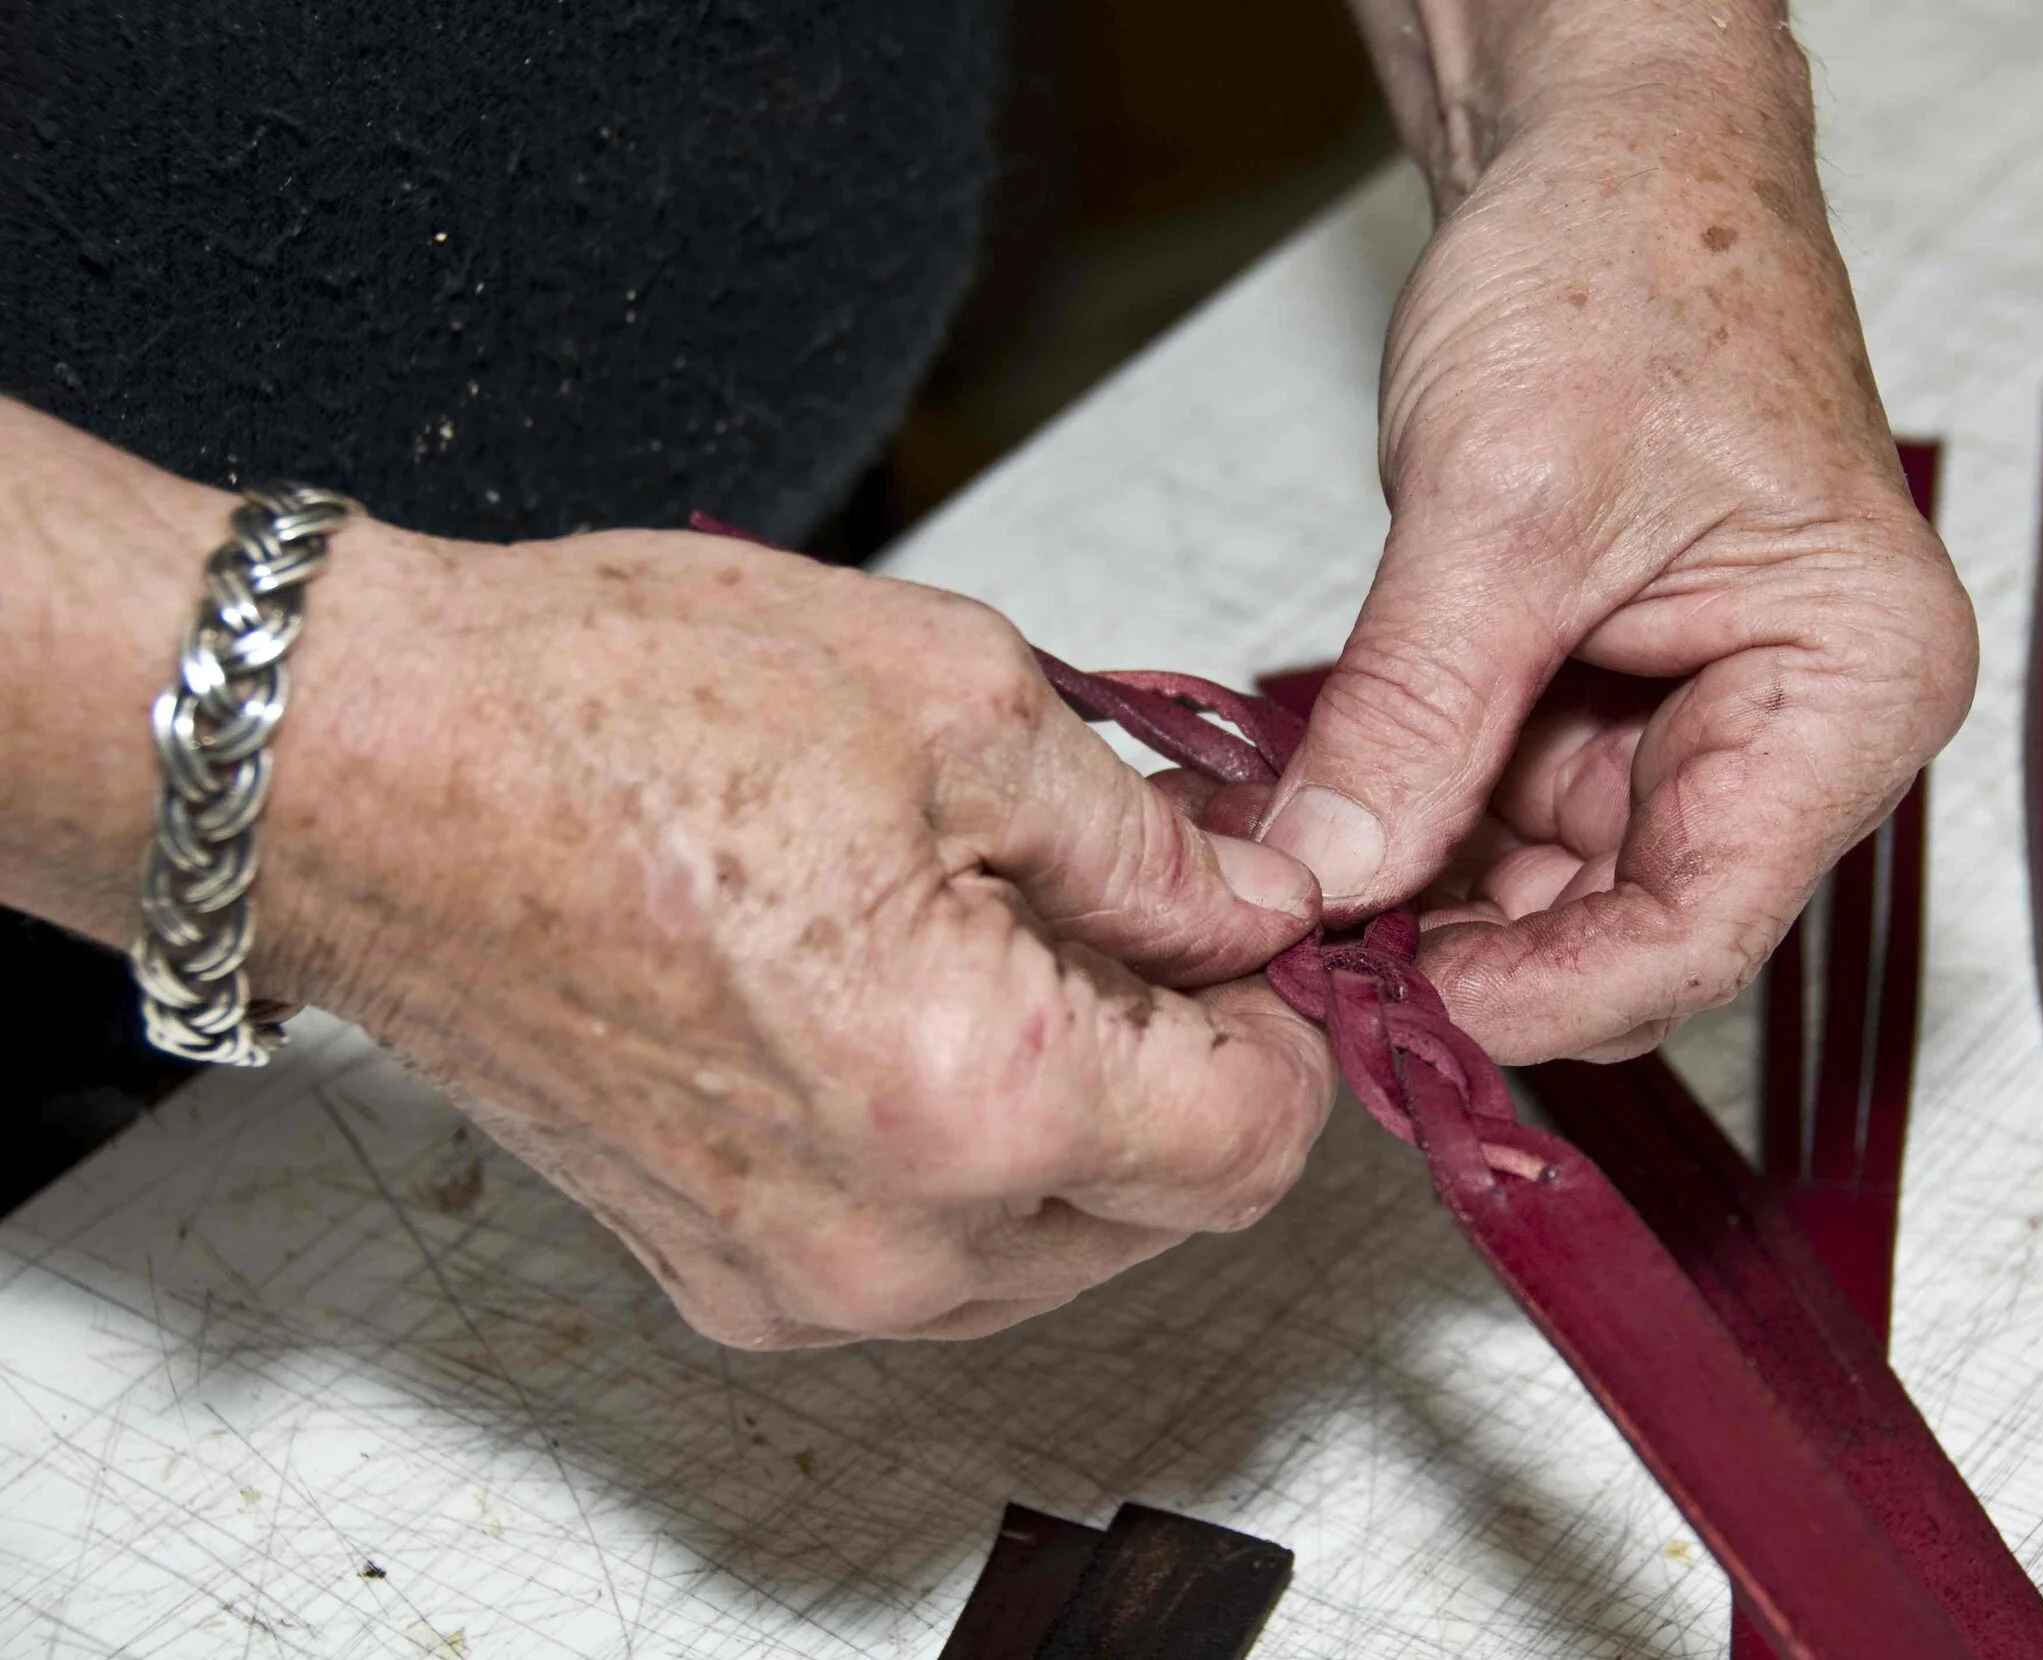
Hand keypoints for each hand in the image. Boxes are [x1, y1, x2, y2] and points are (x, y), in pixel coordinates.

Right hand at [245, 522, 1334, 1345]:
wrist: (362, 774)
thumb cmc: (601, 716)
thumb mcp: (956, 701)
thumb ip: (1150, 843)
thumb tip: (1257, 907)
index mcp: (976, 1096)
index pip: (1259, 1141)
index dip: (1288, 1026)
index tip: (1256, 941)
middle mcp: (891, 1240)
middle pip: (1170, 1209)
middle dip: (1189, 1068)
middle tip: (1135, 919)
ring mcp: (795, 1283)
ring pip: (1058, 1244)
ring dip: (1084, 1119)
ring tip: (999, 949)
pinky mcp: (723, 1278)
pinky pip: (931, 1254)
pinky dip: (967, 1155)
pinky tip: (906, 1011)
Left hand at [1268, 15, 1976, 1062]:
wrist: (1603, 151)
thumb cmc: (1628, 263)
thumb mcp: (1497, 505)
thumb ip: (1416, 713)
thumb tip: (1332, 880)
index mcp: (1850, 684)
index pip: (1701, 927)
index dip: (1539, 995)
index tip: (1392, 1017)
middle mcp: (1796, 721)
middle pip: (1625, 921)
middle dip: (1460, 940)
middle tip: (1304, 948)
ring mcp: (1701, 714)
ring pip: (1549, 881)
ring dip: (1416, 883)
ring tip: (1284, 866)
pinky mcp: (1615, 694)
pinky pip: (1509, 806)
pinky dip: (1413, 815)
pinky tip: (1320, 809)